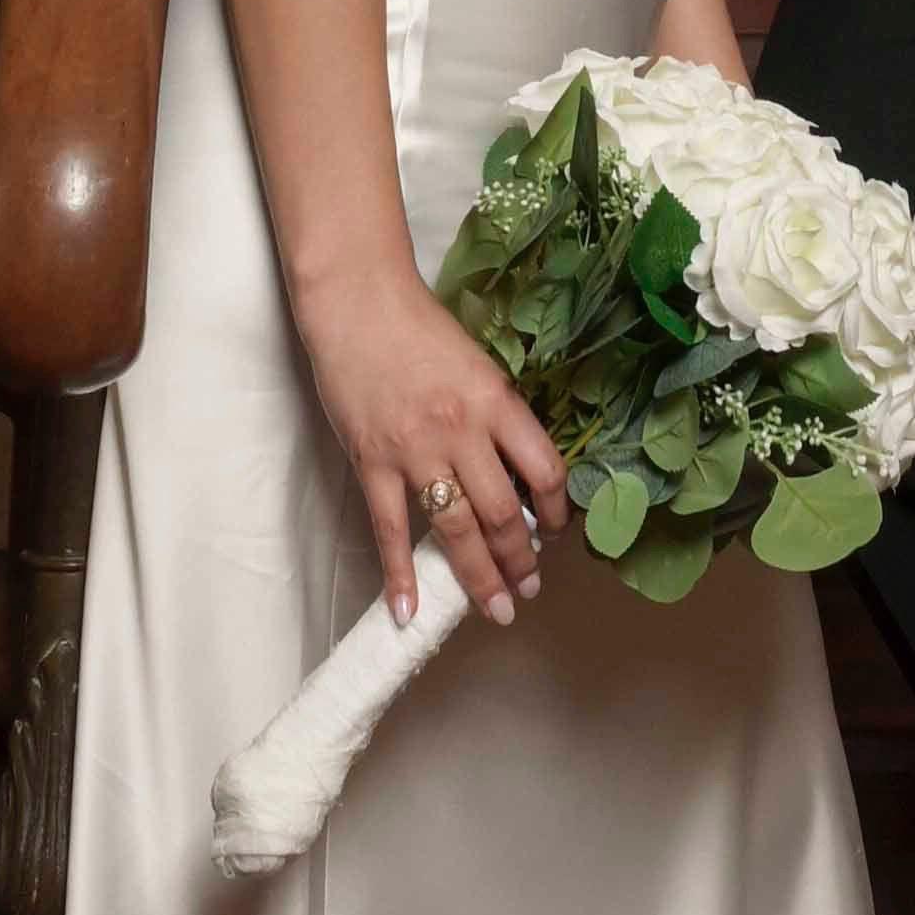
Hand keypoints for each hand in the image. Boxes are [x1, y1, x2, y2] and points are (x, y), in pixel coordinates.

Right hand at [297, 266, 567, 627]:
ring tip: (496, 607)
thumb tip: (516, 473)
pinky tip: (409, 611)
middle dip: (521, 560)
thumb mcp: (479, 365)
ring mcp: (414, 450)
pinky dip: (400, 575)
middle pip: (503, 513)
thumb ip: (497, 416)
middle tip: (529, 588)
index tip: (556, 532)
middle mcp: (462, 431)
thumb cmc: (420, 328)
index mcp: (496, 402)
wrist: (357, 303)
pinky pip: (389, 529)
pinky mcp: (372, 462)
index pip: (544, 470)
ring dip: (479, 576)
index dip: (556, 511)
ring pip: (456, 529)